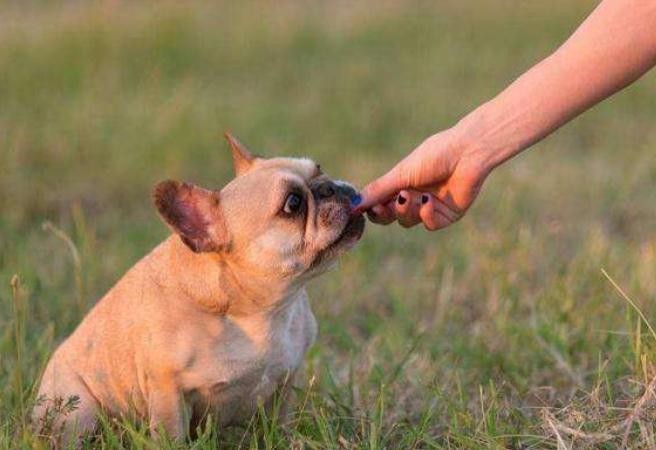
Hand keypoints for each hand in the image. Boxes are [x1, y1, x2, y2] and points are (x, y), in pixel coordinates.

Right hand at [356, 129, 489, 229]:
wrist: (467, 152)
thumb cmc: (434, 155)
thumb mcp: (400, 173)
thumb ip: (377, 190)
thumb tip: (352, 206)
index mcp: (401, 184)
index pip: (379, 203)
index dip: (372, 208)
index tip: (365, 207)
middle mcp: (414, 196)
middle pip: (390, 217)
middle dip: (385, 213)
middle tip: (383, 206)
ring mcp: (430, 207)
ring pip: (408, 221)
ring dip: (406, 210)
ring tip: (411, 195)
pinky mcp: (447, 215)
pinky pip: (429, 224)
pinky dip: (426, 215)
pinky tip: (428, 201)